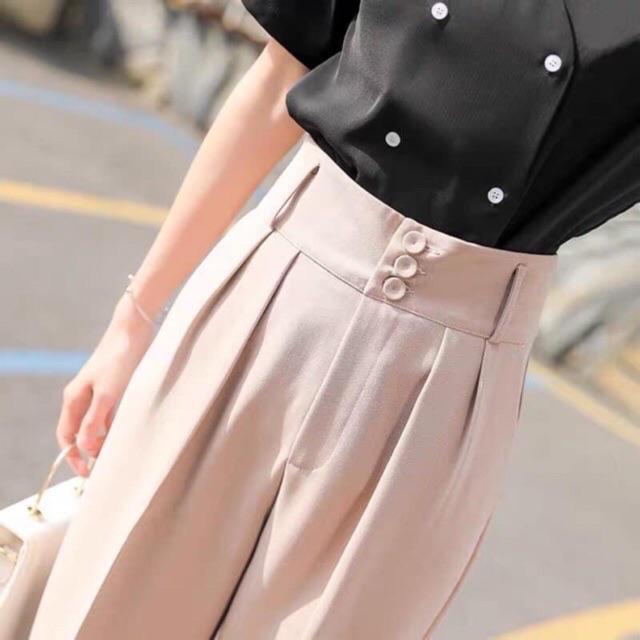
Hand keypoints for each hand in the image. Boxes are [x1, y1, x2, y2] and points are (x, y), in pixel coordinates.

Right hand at [55, 295, 156, 475]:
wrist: (132, 331)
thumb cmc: (119, 359)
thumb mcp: (108, 393)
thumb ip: (96, 420)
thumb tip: (85, 448)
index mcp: (74, 399)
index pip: (67, 436)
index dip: (73, 456)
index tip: (86, 473)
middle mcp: (81, 397)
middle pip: (78, 432)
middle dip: (86, 452)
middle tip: (101, 470)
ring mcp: (96, 392)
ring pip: (94, 424)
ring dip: (100, 441)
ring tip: (112, 457)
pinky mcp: (112, 387)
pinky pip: (107, 414)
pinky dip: (111, 427)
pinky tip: (121, 435)